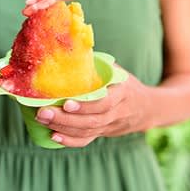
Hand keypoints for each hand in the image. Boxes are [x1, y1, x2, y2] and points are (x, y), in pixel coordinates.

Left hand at [35, 72, 151, 147]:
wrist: (147, 108)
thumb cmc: (126, 85)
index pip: (105, 103)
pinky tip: (53, 136)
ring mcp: (111, 126)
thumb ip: (98, 65)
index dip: (86, 105)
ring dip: (63, 127)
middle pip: (92, 120)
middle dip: (65, 118)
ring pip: (88, 131)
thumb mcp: (117, 72)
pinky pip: (87, 140)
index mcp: (123, 93)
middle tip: (43, 112)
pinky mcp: (103, 134)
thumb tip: (71, 50)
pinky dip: (70, 141)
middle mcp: (118, 112)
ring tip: (42, 119)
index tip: (66, 102)